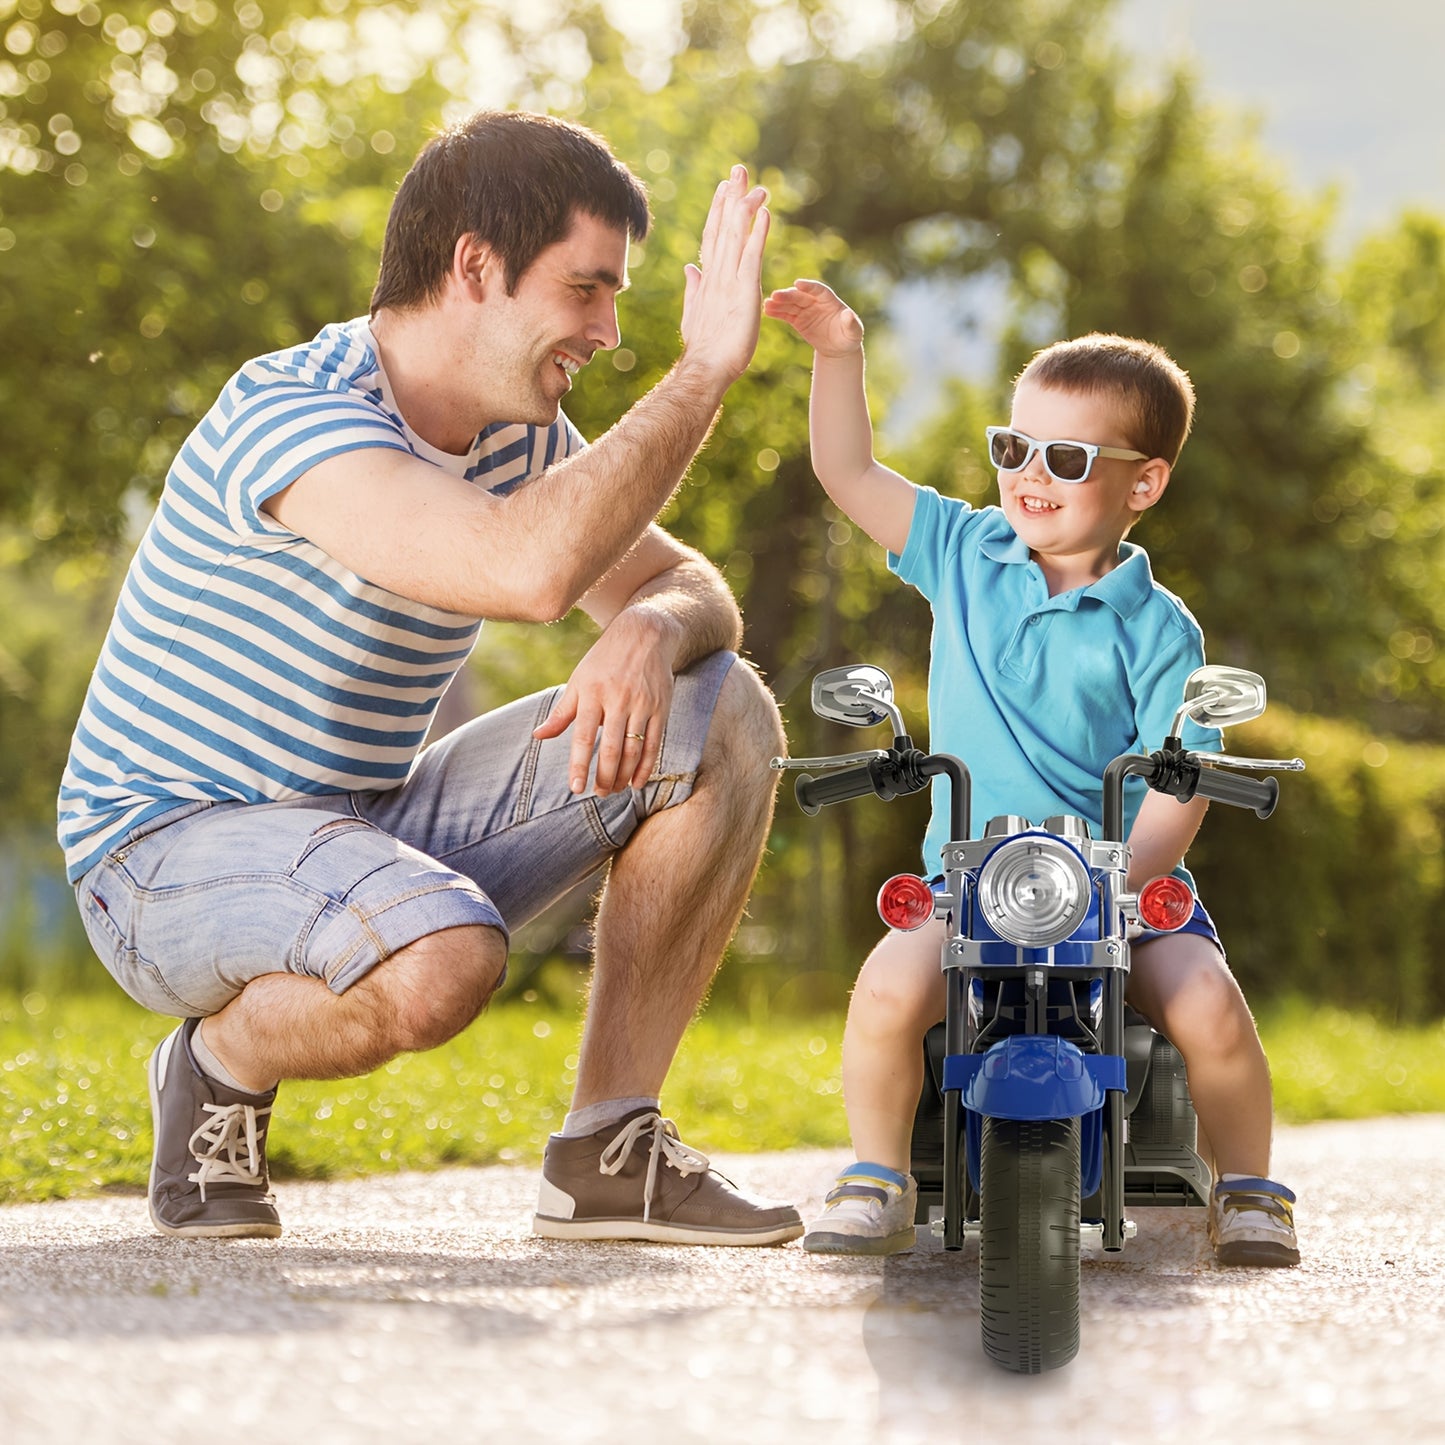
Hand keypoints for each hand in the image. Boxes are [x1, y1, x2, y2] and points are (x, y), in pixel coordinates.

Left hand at [531, 608, 680, 796]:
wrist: (644, 635)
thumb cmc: (604, 660)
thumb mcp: (579, 680)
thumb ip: (561, 713)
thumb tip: (538, 737)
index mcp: (592, 693)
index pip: (583, 736)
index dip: (579, 764)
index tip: (575, 788)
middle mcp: (617, 700)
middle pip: (611, 748)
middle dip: (604, 776)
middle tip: (598, 793)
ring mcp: (641, 704)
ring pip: (633, 749)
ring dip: (623, 775)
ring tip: (614, 789)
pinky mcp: (660, 708)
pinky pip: (653, 744)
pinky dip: (645, 766)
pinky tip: (637, 781)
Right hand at [677, 165, 770, 387]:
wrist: (705, 369)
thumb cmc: (703, 348)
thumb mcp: (695, 312)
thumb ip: (694, 287)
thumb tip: (690, 268)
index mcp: (708, 279)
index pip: (712, 237)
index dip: (718, 210)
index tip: (724, 187)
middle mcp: (716, 275)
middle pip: (723, 228)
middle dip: (731, 197)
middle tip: (739, 169)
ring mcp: (729, 282)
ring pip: (736, 236)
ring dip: (746, 207)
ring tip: (756, 184)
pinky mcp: (744, 292)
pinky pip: (752, 256)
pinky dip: (758, 233)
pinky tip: (765, 213)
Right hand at [763, 279, 863, 357]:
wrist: (838, 349)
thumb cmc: (849, 338)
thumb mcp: (854, 333)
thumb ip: (852, 323)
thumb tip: (849, 314)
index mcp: (830, 301)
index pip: (818, 290)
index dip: (808, 286)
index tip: (797, 283)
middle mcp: (816, 302)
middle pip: (800, 296)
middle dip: (788, 295)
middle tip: (775, 295)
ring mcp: (805, 310)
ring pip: (790, 304)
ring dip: (779, 303)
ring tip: (767, 304)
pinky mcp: (797, 320)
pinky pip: (786, 314)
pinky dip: (777, 312)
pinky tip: (767, 311)